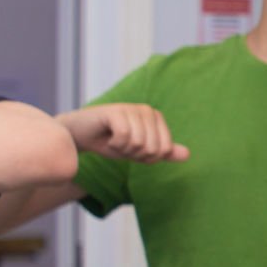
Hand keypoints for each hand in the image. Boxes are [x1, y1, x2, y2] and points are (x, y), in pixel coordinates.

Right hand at [60, 105, 188, 162]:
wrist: (79, 135)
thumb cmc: (108, 141)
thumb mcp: (138, 150)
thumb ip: (162, 152)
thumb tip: (187, 155)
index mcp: (156, 118)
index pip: (163, 150)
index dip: (146, 158)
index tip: (131, 150)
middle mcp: (147, 110)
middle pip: (152, 148)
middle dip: (134, 154)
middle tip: (120, 146)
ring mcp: (131, 108)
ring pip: (139, 143)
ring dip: (122, 150)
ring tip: (113, 141)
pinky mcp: (116, 111)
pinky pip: (124, 137)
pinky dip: (114, 144)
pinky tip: (106, 138)